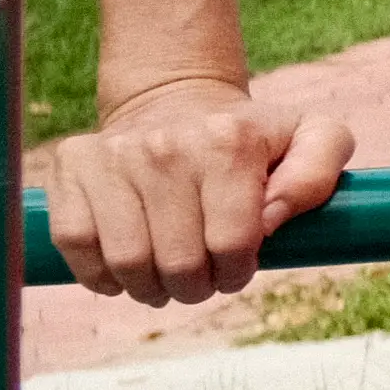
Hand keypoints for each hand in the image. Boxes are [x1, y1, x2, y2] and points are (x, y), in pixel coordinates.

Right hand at [47, 80, 353, 302]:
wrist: (176, 101)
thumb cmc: (252, 136)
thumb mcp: (313, 138)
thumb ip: (317, 174)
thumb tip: (271, 217)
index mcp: (228, 142)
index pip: (231, 243)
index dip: (237, 271)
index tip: (238, 266)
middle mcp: (165, 145)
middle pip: (178, 262)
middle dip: (196, 286)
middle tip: (201, 279)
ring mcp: (113, 154)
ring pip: (126, 260)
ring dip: (149, 288)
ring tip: (165, 279)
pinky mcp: (72, 166)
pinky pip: (76, 242)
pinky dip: (100, 274)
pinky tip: (124, 271)